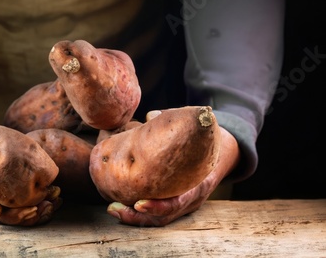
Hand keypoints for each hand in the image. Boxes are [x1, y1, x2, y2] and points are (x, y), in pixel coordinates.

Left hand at [106, 111, 239, 226]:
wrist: (224, 153)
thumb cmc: (207, 140)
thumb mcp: (198, 132)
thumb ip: (175, 124)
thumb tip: (150, 116)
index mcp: (200, 182)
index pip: (179, 201)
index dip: (158, 206)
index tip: (138, 204)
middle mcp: (192, 198)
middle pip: (164, 216)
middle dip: (137, 216)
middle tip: (113, 208)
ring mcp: (185, 203)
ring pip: (159, 219)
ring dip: (134, 217)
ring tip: (112, 209)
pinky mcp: (176, 203)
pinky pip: (157, 213)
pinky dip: (138, 212)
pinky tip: (119, 204)